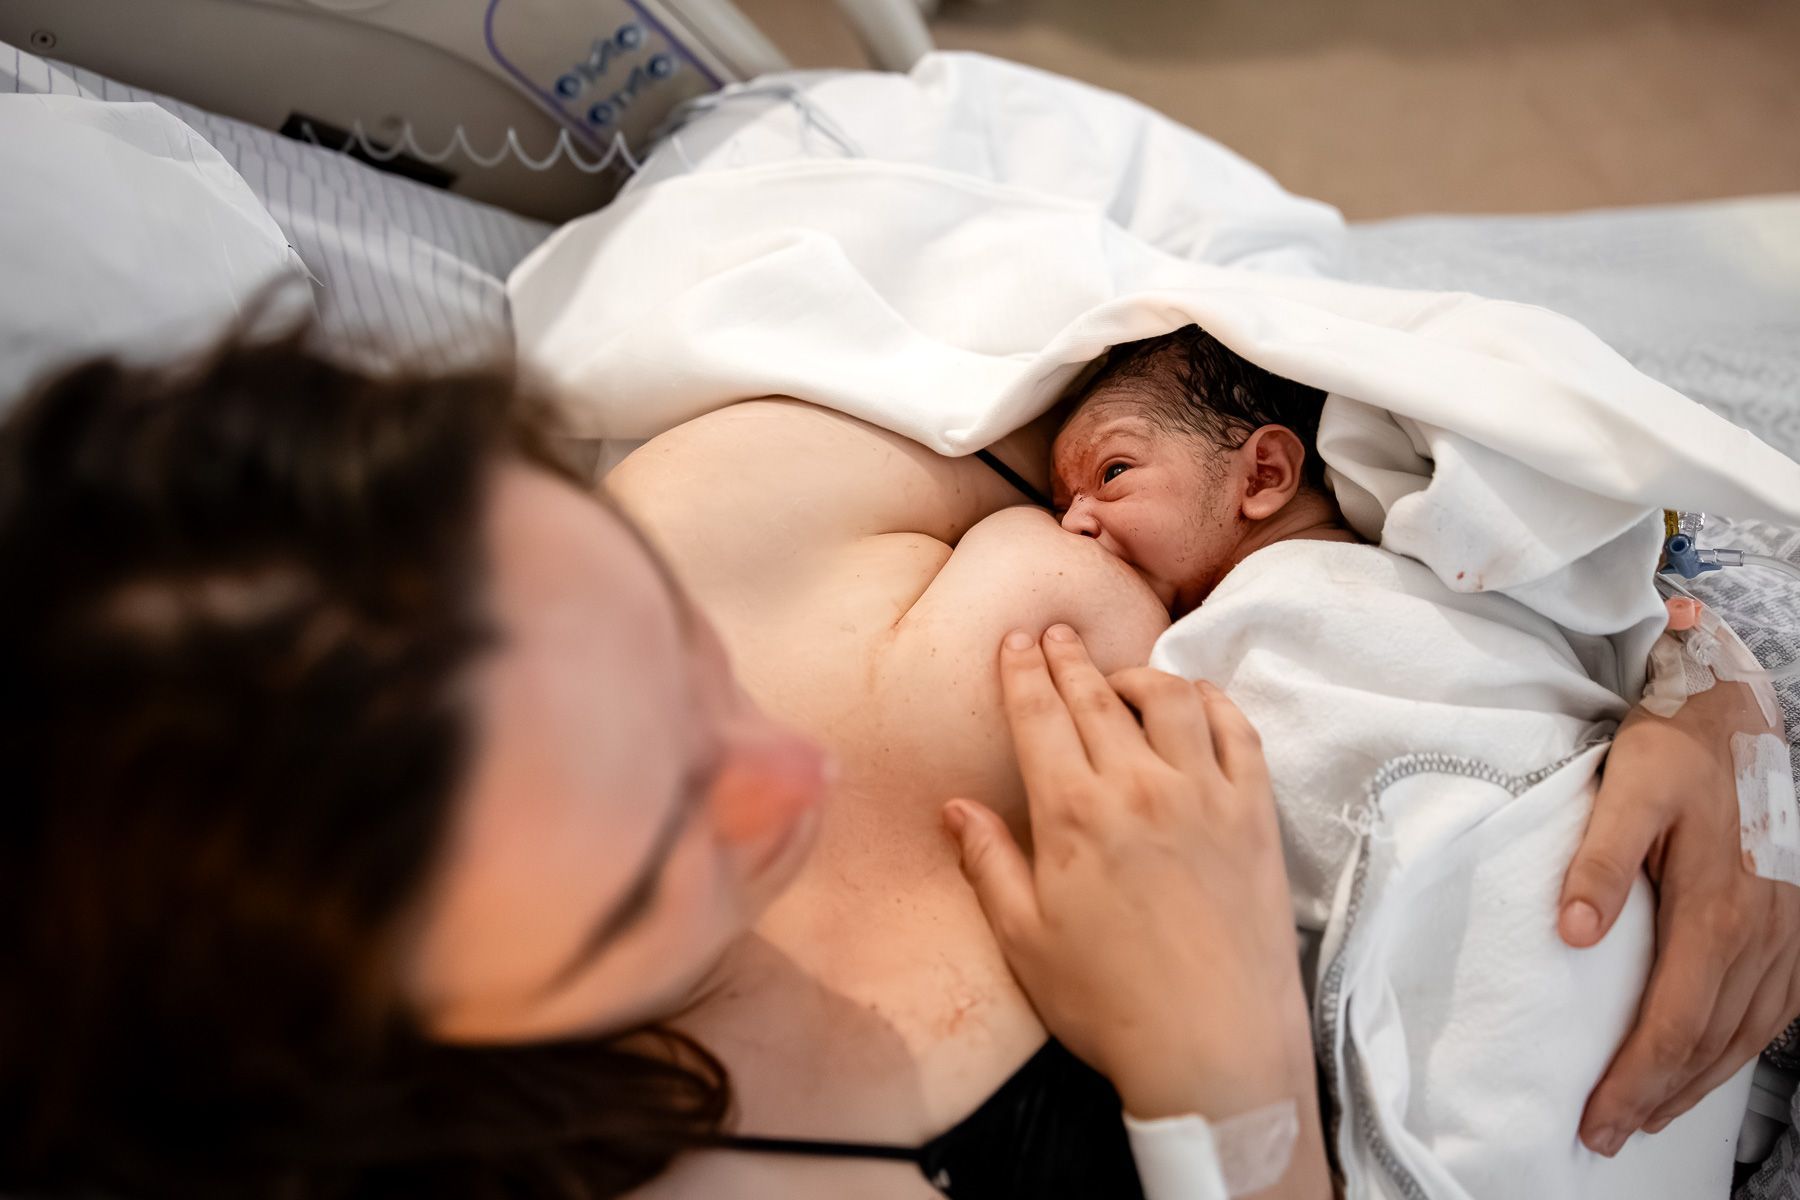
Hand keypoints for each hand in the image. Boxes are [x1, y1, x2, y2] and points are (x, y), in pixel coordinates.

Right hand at [942, 624, 1312, 1123]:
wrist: (1215, 1046)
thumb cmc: (1108, 1004)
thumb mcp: (1024, 939)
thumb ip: (988, 863)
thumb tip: (956, 807)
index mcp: (1072, 814)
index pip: (1039, 716)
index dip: (1023, 672)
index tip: (1015, 641)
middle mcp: (1138, 787)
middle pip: (1097, 696)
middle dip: (1069, 658)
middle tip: (1055, 633)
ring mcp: (1205, 794)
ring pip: (1171, 699)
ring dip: (1138, 675)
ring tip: (1119, 675)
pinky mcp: (1255, 814)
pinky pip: (1238, 732)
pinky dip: (1213, 703)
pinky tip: (1196, 702)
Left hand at [1559, 677, 1799, 1155]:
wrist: (1734, 711)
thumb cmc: (1674, 749)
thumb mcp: (1626, 789)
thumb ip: (1598, 860)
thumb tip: (1572, 931)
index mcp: (1717, 907)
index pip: (1673, 1019)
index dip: (1635, 1078)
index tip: (1596, 1118)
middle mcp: (1762, 931)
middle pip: (1709, 1041)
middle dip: (1656, 1096)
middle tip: (1605, 1134)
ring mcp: (1787, 931)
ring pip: (1746, 1034)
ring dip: (1697, 1083)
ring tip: (1648, 1115)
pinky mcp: (1795, 925)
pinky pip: (1775, 1008)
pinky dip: (1739, 1049)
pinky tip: (1711, 1063)